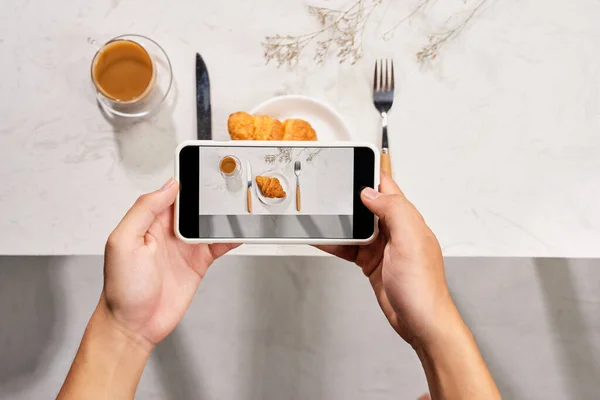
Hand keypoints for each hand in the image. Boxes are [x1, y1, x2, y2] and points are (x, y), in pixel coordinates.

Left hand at [102, 178, 236, 344]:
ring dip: (223, 215)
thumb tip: (168, 186)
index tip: (204, 168)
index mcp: (149, 220)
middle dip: (211, 195)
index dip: (187, 180)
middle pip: (195, 205)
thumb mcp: (123, 241)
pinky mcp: (198, 263)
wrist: (134, 325)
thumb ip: (144, 210)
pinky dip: (231, 237)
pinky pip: (218, 245)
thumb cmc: (122, 287)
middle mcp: (168, 230)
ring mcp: (185, 246)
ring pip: (209, 222)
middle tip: (230, 185)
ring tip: (240, 205)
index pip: (172, 192)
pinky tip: (241, 230)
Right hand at [320, 174, 458, 347]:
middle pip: (365, 205)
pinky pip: (349, 246)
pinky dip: (334, 242)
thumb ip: (393, 211)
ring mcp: (382, 247)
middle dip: (347, 198)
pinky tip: (322, 238)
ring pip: (354, 226)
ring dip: (338, 222)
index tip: (351, 163)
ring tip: (318, 217)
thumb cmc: (423, 287)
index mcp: (407, 219)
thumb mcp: (410, 240)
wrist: (420, 322)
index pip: (386, 187)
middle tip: (326, 191)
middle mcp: (394, 230)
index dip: (369, 174)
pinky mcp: (371, 262)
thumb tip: (370, 192)